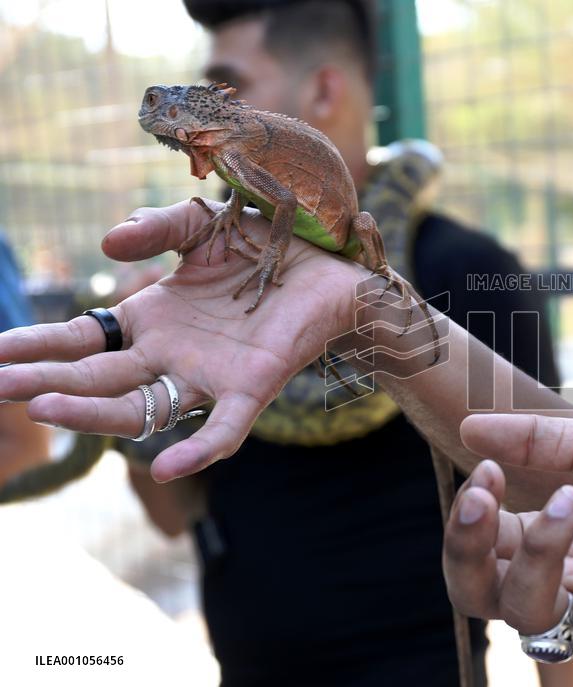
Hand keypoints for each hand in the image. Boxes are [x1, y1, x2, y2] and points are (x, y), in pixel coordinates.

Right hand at [0, 199, 368, 480]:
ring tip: (45, 407)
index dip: (38, 345)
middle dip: (47, 381)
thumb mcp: (202, 226)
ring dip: (95, 413)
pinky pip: (222, 428)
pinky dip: (198, 450)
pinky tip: (168, 469)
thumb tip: (108, 243)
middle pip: (99, 377)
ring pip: (142, 407)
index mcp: (154, 320)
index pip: (83, 339)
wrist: (333, 266)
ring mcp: (209, 375)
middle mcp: (173, 355)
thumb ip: (157, 229)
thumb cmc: (267, 249)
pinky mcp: (253, 387)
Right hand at [444, 414, 572, 653]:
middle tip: (485, 494)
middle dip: (467, 547)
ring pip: (532, 611)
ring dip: (539, 547)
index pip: (473, 553)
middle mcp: (556, 593)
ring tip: (570, 495)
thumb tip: (469, 428)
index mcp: (537, 554)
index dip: (468, 517)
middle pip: (477, 598)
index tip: (487, 469)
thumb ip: (537, 440)